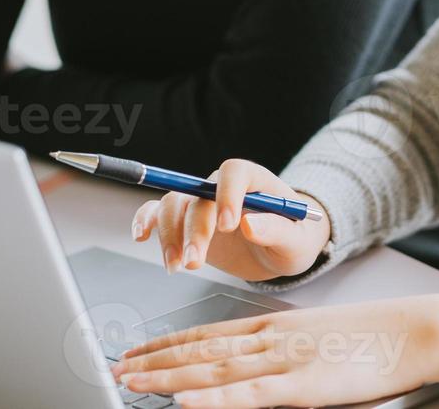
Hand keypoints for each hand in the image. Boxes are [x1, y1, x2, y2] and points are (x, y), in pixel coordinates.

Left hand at [111, 294, 438, 407]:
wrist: (414, 330)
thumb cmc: (373, 338)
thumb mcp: (318, 337)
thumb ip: (281, 349)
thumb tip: (250, 366)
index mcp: (275, 325)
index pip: (208, 334)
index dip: (167, 344)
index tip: (137, 350)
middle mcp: (271, 338)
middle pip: (200, 350)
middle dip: (154, 359)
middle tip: (116, 367)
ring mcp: (284, 360)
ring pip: (213, 370)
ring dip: (167, 375)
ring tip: (131, 380)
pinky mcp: (302, 386)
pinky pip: (248, 394)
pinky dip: (213, 398)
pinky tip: (184, 401)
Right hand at [131, 158, 330, 281]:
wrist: (279, 250)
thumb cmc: (293, 239)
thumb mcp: (296, 240)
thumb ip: (277, 230)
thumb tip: (250, 223)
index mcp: (255, 181)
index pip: (234, 172)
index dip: (227, 193)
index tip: (228, 225)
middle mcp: (223, 187)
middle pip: (198, 194)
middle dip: (194, 229)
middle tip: (195, 263)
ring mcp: (202, 203)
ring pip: (174, 204)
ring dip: (170, 234)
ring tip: (177, 266)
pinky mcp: (186, 222)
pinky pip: (159, 211)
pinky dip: (147, 220)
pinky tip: (142, 236)